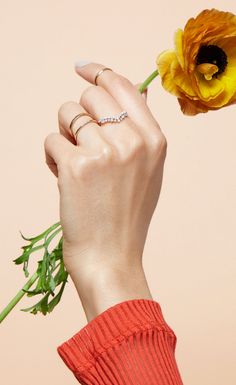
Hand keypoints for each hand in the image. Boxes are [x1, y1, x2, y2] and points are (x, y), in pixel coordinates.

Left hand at [44, 62, 166, 279]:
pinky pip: (51, 139)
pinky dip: (51, 155)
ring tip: (74, 162)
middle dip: (79, 113)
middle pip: (91, 96)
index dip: (99, 72)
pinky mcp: (76, 166)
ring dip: (64, 134)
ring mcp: (105, 152)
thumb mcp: (147, 170)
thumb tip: (136, 91)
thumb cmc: (125, 215)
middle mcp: (133, 141)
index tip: (82, 67)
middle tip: (80, 140)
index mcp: (153, 140)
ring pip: (67, 113)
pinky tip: (63, 176)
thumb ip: (140, 130)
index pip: (122, 86)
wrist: (111, 256)